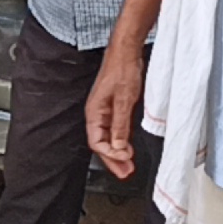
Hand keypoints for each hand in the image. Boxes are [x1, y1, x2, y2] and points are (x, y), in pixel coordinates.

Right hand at [85, 44, 146, 179]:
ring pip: (109, 138)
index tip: (125, 160)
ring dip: (118, 152)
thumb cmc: (121, 69)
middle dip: (113, 160)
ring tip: (128, 165)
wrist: (126, 51)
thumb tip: (118, 146)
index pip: (97, 142)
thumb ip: (121, 125)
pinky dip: (122, 140)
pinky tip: (128, 147)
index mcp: (94, 113)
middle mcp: (97, 113)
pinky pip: (115, 129)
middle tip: (125, 172)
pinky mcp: (114, 106)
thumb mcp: (124, 100)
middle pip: (101, 144)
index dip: (110, 155)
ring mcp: (106, 110)